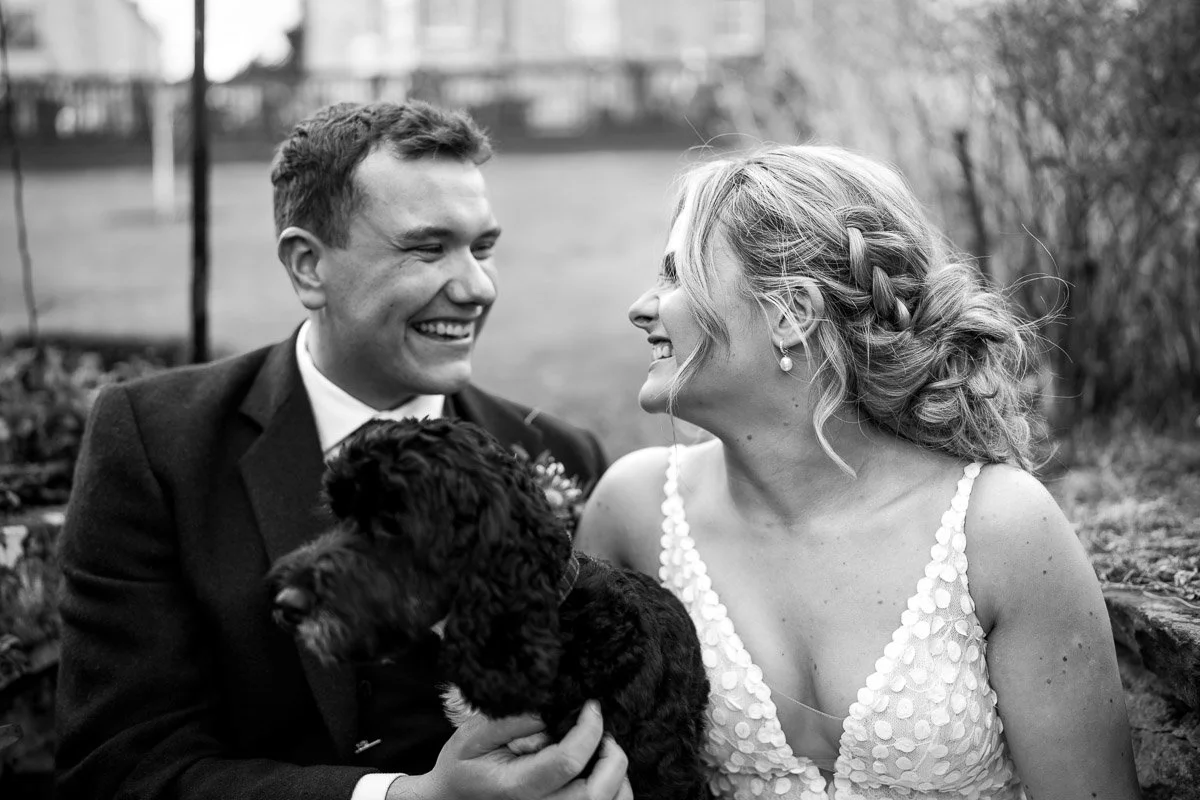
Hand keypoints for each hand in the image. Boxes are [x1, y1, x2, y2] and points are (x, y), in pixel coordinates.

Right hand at [408, 700, 632, 799]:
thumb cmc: (462, 767)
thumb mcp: (474, 736)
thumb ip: (512, 722)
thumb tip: (549, 710)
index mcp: (517, 788)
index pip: (568, 762)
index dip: (588, 730)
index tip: (591, 706)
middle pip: (596, 793)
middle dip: (611, 755)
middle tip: (604, 731)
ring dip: (617, 777)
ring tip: (604, 751)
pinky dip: (614, 792)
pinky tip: (601, 772)